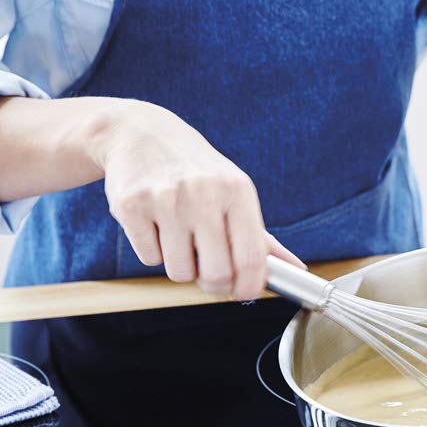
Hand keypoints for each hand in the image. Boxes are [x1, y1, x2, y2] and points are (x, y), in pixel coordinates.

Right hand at [92, 101, 303, 298]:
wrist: (140, 135)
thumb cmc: (196, 170)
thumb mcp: (234, 191)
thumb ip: (262, 236)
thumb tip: (295, 269)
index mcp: (237, 191)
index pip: (251, 258)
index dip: (249, 287)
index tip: (243, 292)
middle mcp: (203, 193)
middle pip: (216, 274)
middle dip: (213, 283)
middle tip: (207, 270)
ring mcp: (165, 199)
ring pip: (179, 271)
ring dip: (180, 266)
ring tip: (179, 236)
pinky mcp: (131, 206)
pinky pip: (149, 258)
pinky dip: (153, 250)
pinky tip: (156, 224)